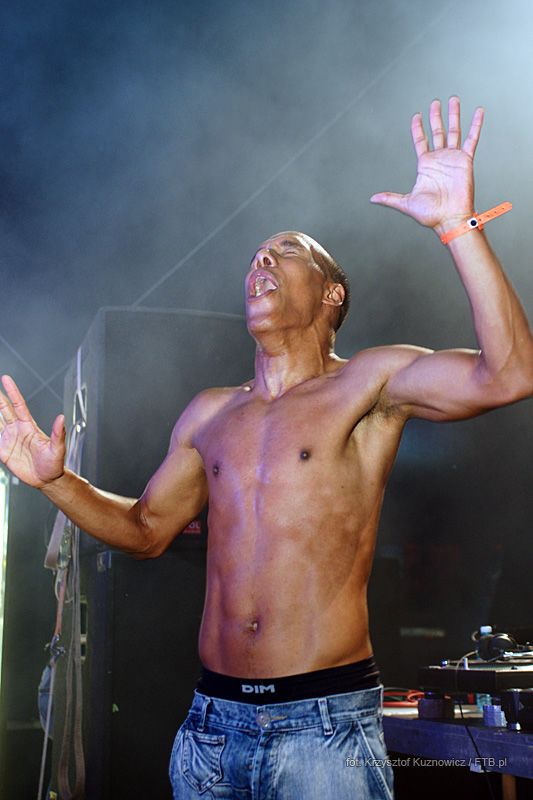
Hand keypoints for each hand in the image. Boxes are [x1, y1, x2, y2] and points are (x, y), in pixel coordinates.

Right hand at [0, 375, 65, 487]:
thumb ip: (58, 434)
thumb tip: (61, 418)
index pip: (18, 405)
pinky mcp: (3, 451)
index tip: (6, 379)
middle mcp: (17, 430)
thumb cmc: (54, 463)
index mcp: (29, 426)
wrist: (47, 479)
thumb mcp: (58, 448)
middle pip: (4, 409)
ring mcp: (9, 439)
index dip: (12, 391)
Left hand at [370, 96, 483, 232]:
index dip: (418, 129)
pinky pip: (472, 139)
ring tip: (453, 99)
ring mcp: (453, 158)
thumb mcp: (406, 203)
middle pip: (437, 132)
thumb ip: (390, 198)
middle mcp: (439, 159)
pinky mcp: (466, 160)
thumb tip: (372, 199)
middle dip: (436, 116)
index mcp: (426, 166)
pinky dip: (476, 125)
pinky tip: (478, 111)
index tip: (416, 116)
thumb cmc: (430, 215)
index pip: (421, 141)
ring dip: (453, 115)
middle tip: (435, 102)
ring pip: (454, 131)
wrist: (449, 219)